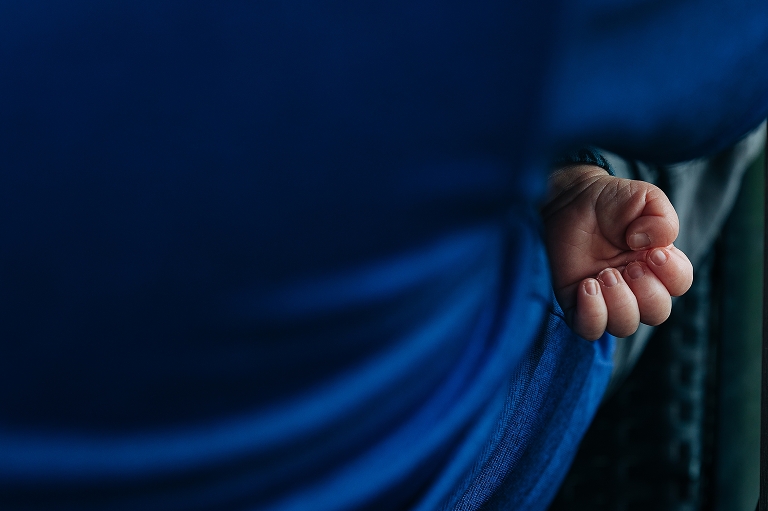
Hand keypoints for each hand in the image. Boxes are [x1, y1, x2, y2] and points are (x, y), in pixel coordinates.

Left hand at [542, 164, 692, 339]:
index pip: (679, 285)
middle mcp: (635, 286)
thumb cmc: (609, 200)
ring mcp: (605, 297)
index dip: (672, 274)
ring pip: (625, 326)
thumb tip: (648, 246)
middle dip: (646, 291)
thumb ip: (662, 219)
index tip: (654, 252)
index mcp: (657, 264)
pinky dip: (592, 315)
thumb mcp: (645, 197)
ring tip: (604, 274)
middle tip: (628, 266)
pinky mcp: (576, 303)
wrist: (568, 199)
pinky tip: (587, 286)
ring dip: (619, 303)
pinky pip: (590, 329)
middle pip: (656, 313)